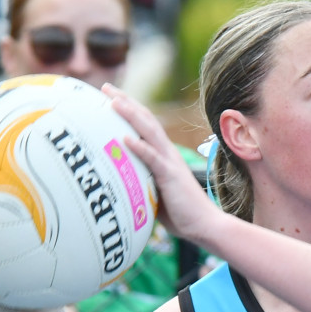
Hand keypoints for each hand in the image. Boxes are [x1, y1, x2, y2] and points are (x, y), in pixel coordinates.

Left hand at [104, 87, 225, 244]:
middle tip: (105, 87)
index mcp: (164, 154)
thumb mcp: (155, 192)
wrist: (205, 225)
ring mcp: (169, 162)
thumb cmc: (180, 213)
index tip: (110, 96)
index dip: (129, 108)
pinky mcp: (171, 176)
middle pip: (145, 119)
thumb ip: (141, 181)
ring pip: (149, 131)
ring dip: (131, 115)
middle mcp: (167, 152)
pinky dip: (139, 147)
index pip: (144, 124)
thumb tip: (120, 183)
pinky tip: (125, 138)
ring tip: (113, 102)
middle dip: (125, 101)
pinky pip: (153, 159)